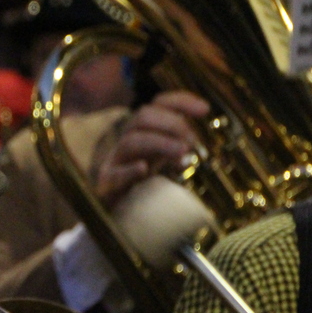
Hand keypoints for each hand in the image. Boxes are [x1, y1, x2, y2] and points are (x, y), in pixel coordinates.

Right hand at [94, 90, 209, 206]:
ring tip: (183, 152)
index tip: (205, 109)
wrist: (115, 211)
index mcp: (142, 132)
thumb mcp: (162, 160)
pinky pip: (115, 174)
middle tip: (192, 140)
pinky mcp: (107, 184)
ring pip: (131, 142)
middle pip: (142, 117)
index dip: (180, 101)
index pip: (158, 105)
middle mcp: (127, 141)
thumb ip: (176, 149)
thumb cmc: (141, 183)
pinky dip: (129, 170)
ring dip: (160, 143)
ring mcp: (115, 162)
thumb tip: (193, 144)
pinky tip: (143, 169)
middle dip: (171, 123)